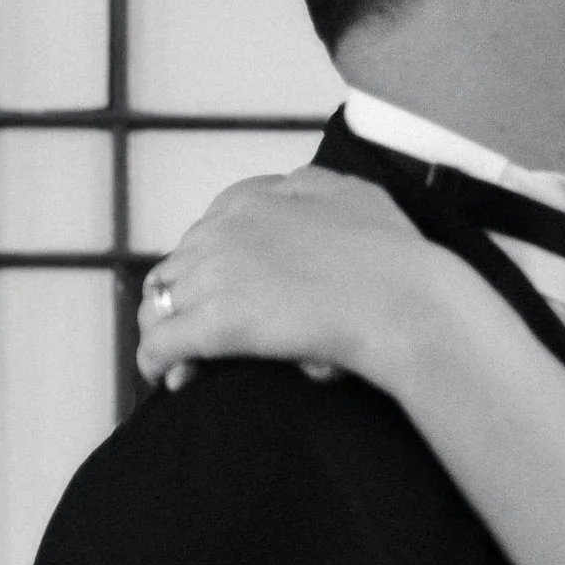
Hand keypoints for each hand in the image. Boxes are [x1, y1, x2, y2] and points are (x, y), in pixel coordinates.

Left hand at [136, 172, 440, 396]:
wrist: (408, 302)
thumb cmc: (397, 257)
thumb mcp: (356, 194)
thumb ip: (316, 187)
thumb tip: (294, 185)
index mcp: (256, 198)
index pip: (207, 228)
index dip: (210, 265)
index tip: (221, 292)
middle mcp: (227, 228)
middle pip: (179, 265)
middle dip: (184, 299)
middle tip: (198, 334)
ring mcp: (217, 273)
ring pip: (160, 303)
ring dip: (165, 331)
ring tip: (179, 363)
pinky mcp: (216, 322)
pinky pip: (162, 343)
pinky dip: (157, 361)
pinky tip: (171, 379)